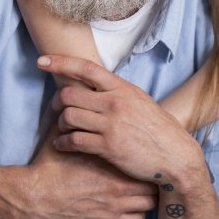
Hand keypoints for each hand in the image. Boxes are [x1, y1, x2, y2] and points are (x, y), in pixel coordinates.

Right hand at [17, 123, 156, 218]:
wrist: (36, 196)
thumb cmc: (48, 167)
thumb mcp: (61, 137)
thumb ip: (75, 122)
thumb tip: (76, 101)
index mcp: (110, 160)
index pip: (142, 158)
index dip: (144, 157)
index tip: (141, 155)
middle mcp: (118, 184)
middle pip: (153, 182)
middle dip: (150, 177)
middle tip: (143, 173)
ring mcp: (115, 206)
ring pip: (150, 203)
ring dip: (146, 197)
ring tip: (139, 191)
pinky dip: (137, 214)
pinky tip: (128, 207)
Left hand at [38, 54, 203, 183]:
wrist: (176, 157)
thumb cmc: (158, 129)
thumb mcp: (139, 101)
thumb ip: (116, 92)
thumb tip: (94, 84)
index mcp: (122, 88)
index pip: (86, 68)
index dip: (61, 62)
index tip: (42, 61)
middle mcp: (115, 103)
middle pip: (69, 95)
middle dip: (56, 102)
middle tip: (56, 109)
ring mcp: (110, 125)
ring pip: (68, 117)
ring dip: (60, 123)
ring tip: (63, 129)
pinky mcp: (108, 147)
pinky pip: (73, 140)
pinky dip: (62, 143)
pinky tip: (61, 144)